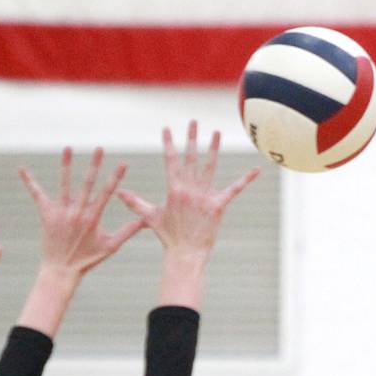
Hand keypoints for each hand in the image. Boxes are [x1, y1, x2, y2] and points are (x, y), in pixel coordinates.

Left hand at [19, 147, 142, 278]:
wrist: (61, 270)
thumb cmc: (87, 260)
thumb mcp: (110, 247)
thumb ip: (127, 232)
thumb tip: (144, 221)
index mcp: (93, 218)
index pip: (107, 193)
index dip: (116, 177)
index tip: (123, 163)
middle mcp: (77, 213)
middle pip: (87, 183)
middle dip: (94, 165)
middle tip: (99, 148)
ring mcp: (61, 213)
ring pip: (64, 184)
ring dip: (66, 165)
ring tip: (68, 148)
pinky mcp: (46, 215)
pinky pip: (37, 195)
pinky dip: (30, 182)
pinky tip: (21, 169)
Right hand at [118, 121, 258, 259]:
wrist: (185, 253)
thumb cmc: (168, 236)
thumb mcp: (150, 217)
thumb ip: (135, 202)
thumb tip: (118, 192)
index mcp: (173, 189)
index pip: (170, 160)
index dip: (168, 143)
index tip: (167, 129)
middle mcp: (189, 189)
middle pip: (190, 158)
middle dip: (191, 138)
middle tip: (193, 121)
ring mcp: (204, 196)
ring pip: (210, 167)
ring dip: (213, 148)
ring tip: (216, 132)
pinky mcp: (218, 205)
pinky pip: (234, 189)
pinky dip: (245, 179)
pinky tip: (256, 170)